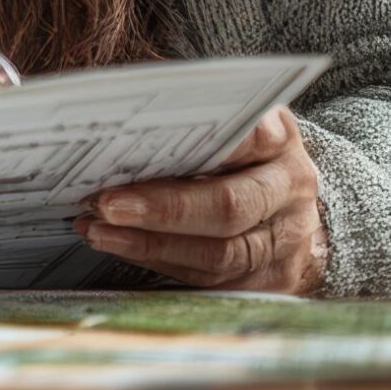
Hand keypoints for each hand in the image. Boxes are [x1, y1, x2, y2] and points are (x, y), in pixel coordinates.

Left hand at [75, 107, 327, 294]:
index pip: (246, 139)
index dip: (197, 147)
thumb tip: (121, 110)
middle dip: (162, 209)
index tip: (141, 147)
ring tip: (100, 231)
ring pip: (217, 253)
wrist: (290, 210)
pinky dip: (158, 262)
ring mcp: (285, 240)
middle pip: (228, 206)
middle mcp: (289, 190)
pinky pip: (210, 278)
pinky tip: (120, 247)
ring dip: (150, 244)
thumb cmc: (240, 154)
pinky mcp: (270, 278)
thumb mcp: (230, 122)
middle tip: (107, 204)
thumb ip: (192, 116)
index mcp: (279, 142)